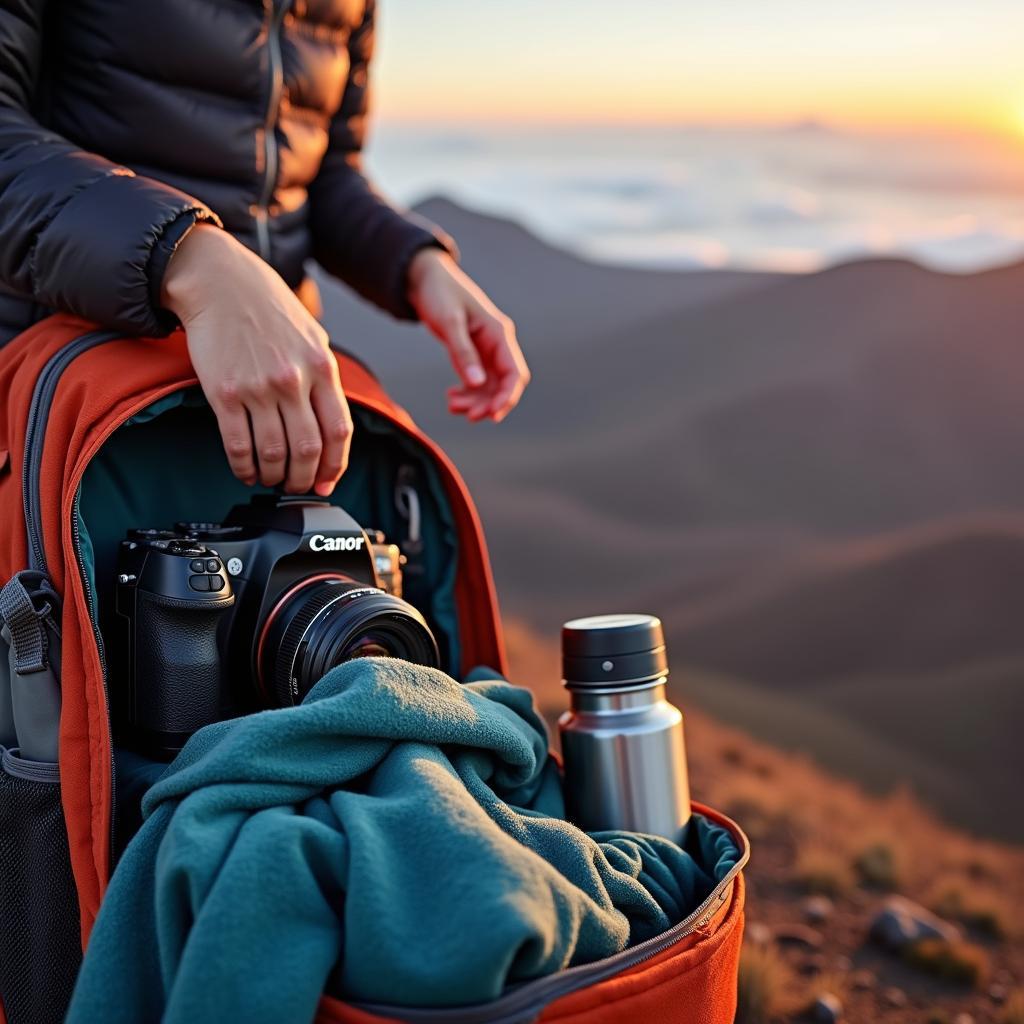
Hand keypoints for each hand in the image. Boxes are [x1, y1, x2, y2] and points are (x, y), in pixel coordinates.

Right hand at [162, 223, 351, 495]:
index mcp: (321, 367)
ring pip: (274, 453)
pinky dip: (244, 467)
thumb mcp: (312, 336)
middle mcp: (294, 379)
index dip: (336, 465)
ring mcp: (259, 388)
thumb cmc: (266, 306)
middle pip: (309, 449)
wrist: (218, 280)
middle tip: (297, 486)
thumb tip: (330, 423)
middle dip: (304, 478)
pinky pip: (239, 445)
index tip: (328, 481)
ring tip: (271, 479)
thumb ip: (323, 377)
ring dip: (274, 476)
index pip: (339, 431)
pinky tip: (246, 471)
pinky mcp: (225, 393)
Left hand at [407, 248, 529, 421]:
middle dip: (490, 403)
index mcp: (499, 333)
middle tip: (469, 417)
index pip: (515, 372)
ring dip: (476, 401)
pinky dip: (466, 393)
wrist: (424, 278)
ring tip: (453, 406)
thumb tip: (477, 384)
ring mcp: (486, 350)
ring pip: (490, 386)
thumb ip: (463, 353)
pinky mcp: (473, 354)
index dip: (507, 396)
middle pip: (505, 383)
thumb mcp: (449, 322)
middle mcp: (497, 343)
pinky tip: (451, 397)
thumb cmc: (439, 294)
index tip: (492, 414)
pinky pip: (477, 381)